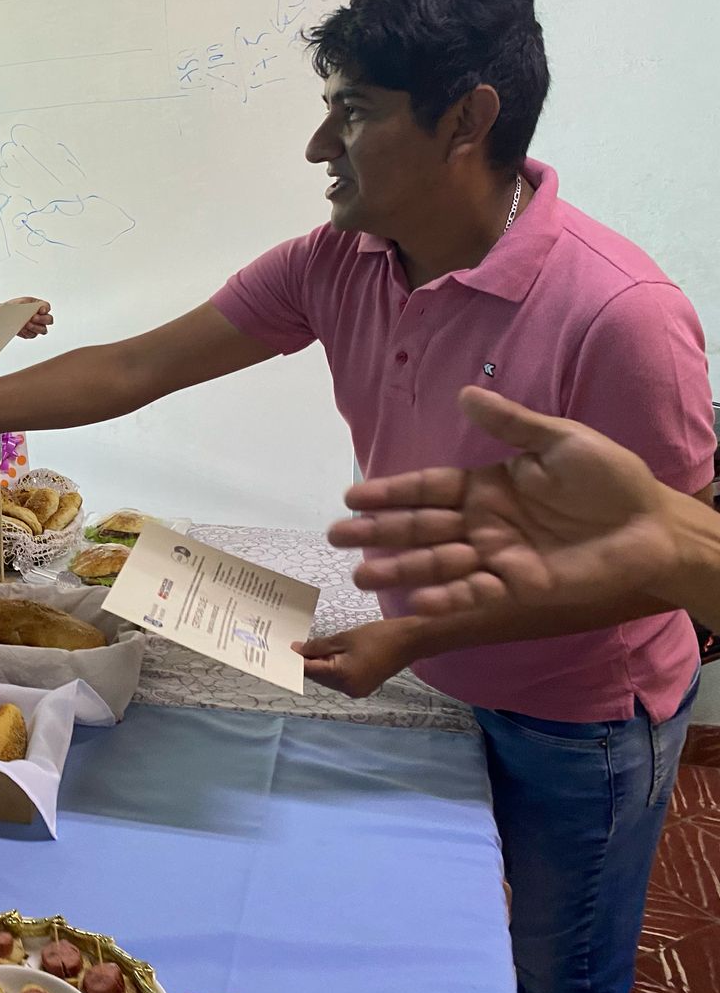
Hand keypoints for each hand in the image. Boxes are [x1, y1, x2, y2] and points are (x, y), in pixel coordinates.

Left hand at [7, 297, 52, 338]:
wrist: (5, 315)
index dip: (45, 309)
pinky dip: (28, 332)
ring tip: (27, 324)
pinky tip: (22, 329)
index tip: (41, 310)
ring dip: (35, 327)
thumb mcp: (21, 301)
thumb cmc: (14, 307)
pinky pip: (33, 335)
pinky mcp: (31, 333)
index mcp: (39, 306)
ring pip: (43, 330)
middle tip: (33, 318)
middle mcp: (41, 317)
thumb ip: (30, 304)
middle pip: (49, 320)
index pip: (47, 307)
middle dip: (42, 319)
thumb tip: (36, 309)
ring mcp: (37, 326)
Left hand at [294, 620, 421, 697]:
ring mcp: (356, 691)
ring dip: (319, 664)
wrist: (410, 641)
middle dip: (306, 662)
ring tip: (310, 647)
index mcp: (342, 677)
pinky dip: (332, 667)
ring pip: (328, 678)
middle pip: (318, 676)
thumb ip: (317, 646)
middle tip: (294, 645)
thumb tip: (295, 650)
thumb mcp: (344, 638)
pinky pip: (339, 678)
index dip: (293, 661)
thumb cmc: (377, 636)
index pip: (309, 671)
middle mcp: (348, 689)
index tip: (280, 652)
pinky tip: (328, 653)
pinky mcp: (363, 687)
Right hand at [328, 386, 681, 615]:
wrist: (654, 526)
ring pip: (437, 563)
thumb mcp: (560, 440)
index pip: (427, 488)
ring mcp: (497, 558)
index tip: (352, 495)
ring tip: (361, 574)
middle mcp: (483, 524)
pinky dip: (446, 597)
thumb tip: (464, 393)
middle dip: (378, 533)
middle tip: (337, 536)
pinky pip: (474, 593)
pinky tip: (417, 600)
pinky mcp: (518, 588)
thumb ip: (510, 422)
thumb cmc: (611, 480)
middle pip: (420, 528)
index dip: (391, 492)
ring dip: (400, 569)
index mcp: (487, 488)